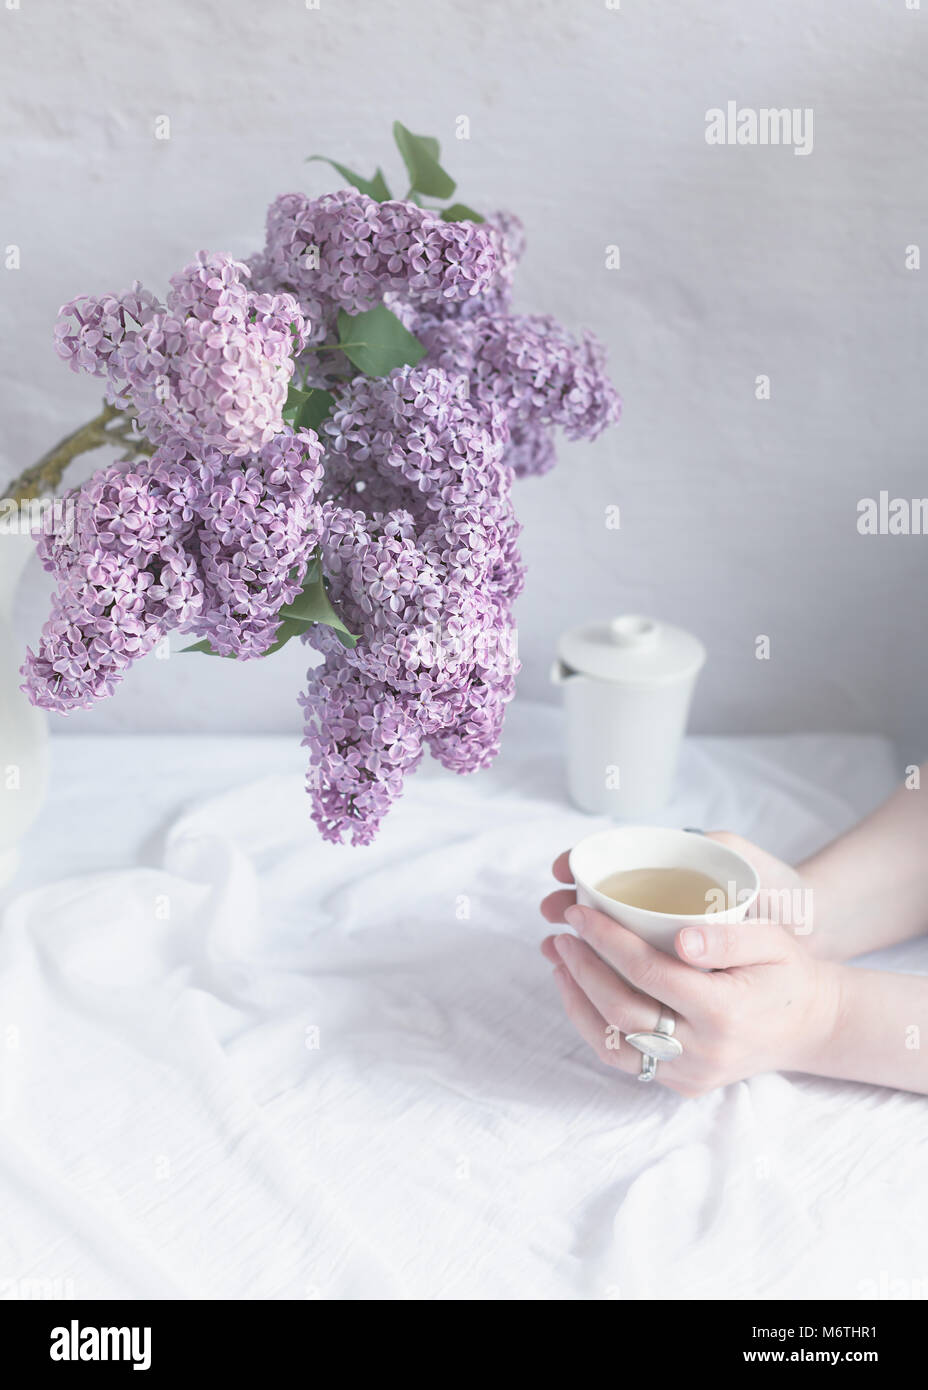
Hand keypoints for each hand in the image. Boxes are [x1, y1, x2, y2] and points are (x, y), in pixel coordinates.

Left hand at [539, 842, 842, 1095]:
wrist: (811, 1026)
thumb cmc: (788, 973)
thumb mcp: (772, 941)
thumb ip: (728, 937)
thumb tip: (681, 938)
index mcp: (724, 1011)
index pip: (648, 972)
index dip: (606, 939)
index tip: (579, 911)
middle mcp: (703, 1051)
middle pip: (621, 1010)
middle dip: (582, 968)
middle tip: (560, 934)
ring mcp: (691, 1074)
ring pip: (614, 1044)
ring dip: (577, 1000)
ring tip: (559, 961)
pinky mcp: (682, 1084)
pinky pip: (626, 1060)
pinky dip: (594, 1026)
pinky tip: (580, 993)